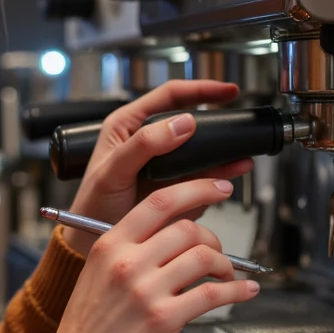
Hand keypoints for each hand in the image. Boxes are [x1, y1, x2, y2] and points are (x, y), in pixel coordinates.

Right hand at [18, 177, 258, 332]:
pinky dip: (237, 290)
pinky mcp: (163, 319)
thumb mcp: (96, 277)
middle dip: (214, 237)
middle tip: (219, 251)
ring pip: (204, 256)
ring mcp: (145, 291)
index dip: (196, 188)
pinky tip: (244, 291)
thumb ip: (128, 253)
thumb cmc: (84, 332)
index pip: (159, 201)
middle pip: (188, 227)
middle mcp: (126, 262)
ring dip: (226, 264)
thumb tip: (171, 240)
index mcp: (109, 245)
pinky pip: (213, 294)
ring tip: (227, 274)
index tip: (217, 187)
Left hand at [61, 79, 252, 258]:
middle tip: (239, 121)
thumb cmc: (91, 204)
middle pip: (190, 120)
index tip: (226, 92)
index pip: (170, 96)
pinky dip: (223, 171)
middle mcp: (149, 140)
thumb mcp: (112, 171)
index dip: (200, 90)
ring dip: (224, 149)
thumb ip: (143, 145)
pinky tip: (235, 169)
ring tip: (242, 150)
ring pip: (201, 149)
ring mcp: (164, 163)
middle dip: (217, 121)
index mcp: (128, 125)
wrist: (91, 242)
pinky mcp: (176, 185)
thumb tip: (182, 123)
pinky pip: (204, 173)